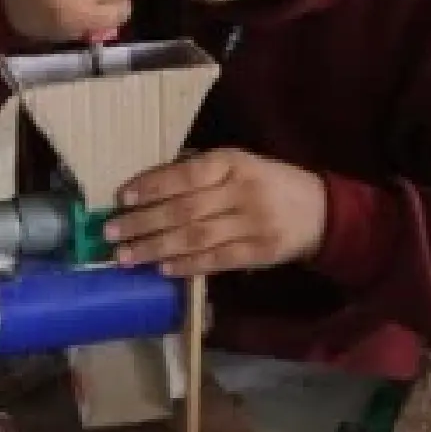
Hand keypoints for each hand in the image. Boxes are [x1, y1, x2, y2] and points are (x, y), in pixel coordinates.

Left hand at [107, 150, 327, 275]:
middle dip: (143, 222)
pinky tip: (162, 269)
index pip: (186, 173)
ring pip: (196, 237)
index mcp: (234, 162)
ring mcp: (253, 223)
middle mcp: (242, 190)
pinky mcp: (260, 252)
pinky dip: (187, 265)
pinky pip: (217, 260)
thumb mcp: (239, 165)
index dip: (152, 185)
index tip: (121, 198)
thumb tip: (146, 186)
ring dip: (156, 248)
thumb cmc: (268, 183)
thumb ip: (200, 172)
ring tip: (126, 257)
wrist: (320, 210)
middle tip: (110, 233)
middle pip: (184, 208)